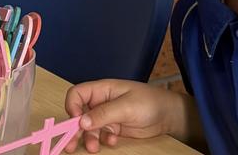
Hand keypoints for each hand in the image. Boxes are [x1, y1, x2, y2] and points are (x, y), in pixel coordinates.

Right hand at [64, 79, 182, 152]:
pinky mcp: (113, 127)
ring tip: (95, 147)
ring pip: (88, 128)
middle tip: (70, 145)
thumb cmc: (151, 102)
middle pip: (79, 114)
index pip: (77, 94)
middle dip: (74, 130)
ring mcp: (107, 116)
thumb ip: (104, 113)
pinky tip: (114, 140)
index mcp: (103, 90)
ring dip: (89, 138)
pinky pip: (100, 135)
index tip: (76, 121)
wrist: (168, 116)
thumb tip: (81, 121)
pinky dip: (103, 140)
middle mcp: (102, 102)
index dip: (72, 107)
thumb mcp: (127, 106)